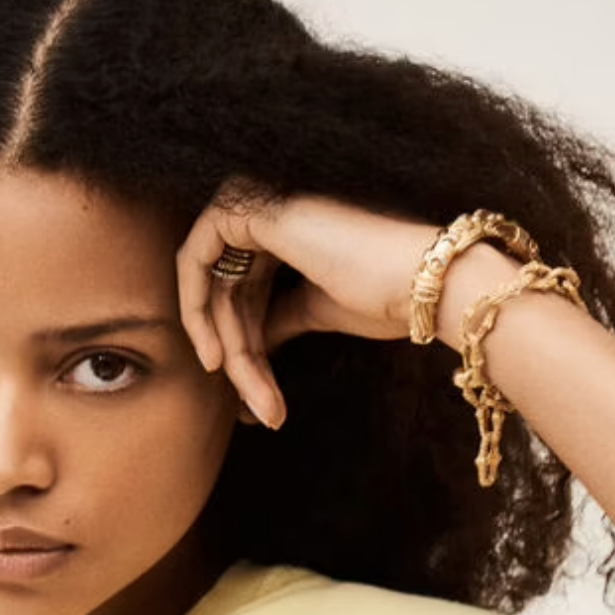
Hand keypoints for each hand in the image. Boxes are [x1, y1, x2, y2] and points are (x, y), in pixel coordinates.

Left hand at [176, 187, 440, 429]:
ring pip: (213, 287)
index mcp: (287, 230)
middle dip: (240, 360)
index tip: (254, 402)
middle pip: (226, 295)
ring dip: (232, 352)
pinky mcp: (250, 207)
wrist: (420, 282)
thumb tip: (245, 346)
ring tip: (258, 403)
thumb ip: (275, 318)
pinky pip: (194, 258)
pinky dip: (196, 310)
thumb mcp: (314, 311)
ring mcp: (260, 202)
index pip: (241, 293)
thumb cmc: (383, 295)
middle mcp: (270, 210)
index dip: (242, 349)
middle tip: (261, 412)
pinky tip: (217, 358)